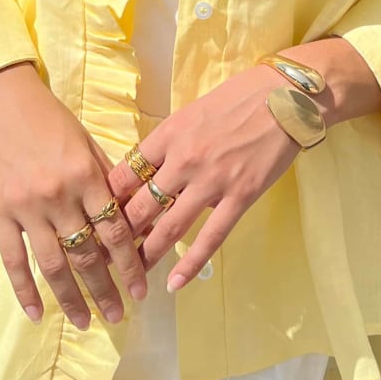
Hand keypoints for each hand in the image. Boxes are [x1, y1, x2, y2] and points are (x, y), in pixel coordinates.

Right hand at [0, 64, 146, 328]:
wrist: (2, 102)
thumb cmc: (52, 120)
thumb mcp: (88, 143)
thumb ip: (109, 181)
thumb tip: (134, 219)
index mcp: (86, 176)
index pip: (115, 232)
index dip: (130, 266)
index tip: (142, 290)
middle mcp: (58, 196)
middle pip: (86, 255)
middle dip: (105, 291)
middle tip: (118, 316)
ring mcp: (26, 207)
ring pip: (52, 265)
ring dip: (72, 298)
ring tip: (86, 322)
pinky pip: (13, 260)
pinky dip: (24, 290)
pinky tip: (37, 313)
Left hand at [107, 66, 301, 289]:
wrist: (283, 96)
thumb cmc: (238, 97)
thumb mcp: (191, 112)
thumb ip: (169, 142)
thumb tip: (147, 169)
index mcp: (168, 134)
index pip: (125, 174)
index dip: (108, 201)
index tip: (97, 220)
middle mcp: (183, 160)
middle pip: (140, 206)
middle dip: (119, 236)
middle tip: (106, 257)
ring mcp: (212, 181)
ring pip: (169, 227)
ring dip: (147, 255)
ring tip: (132, 276)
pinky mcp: (240, 197)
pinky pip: (211, 237)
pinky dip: (191, 263)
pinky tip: (175, 283)